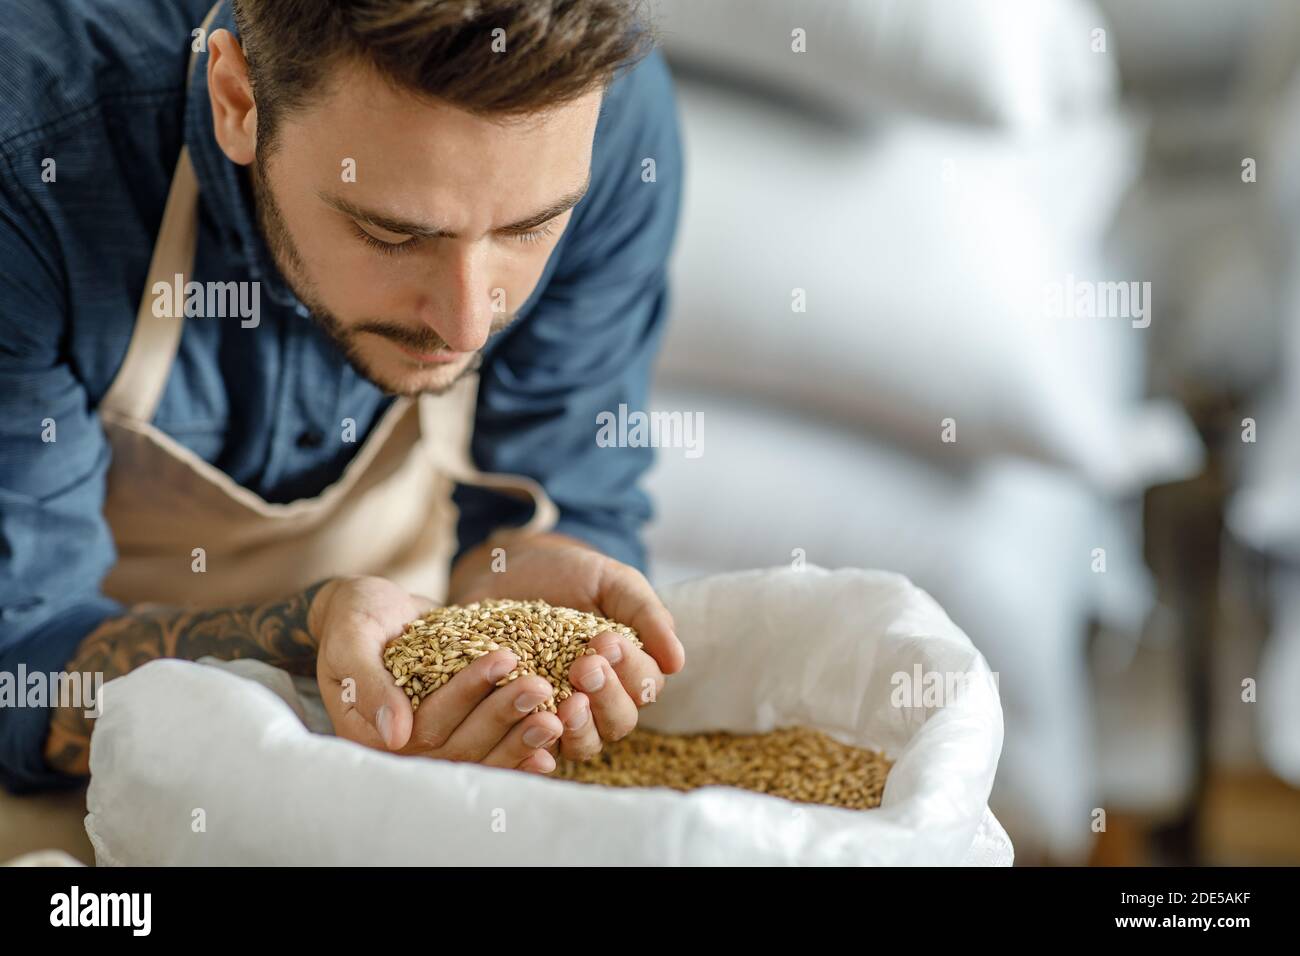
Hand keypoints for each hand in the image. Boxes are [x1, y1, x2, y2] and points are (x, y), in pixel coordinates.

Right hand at [310, 576, 563, 772]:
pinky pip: (492, 750)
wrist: (372, 614)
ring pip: (482, 754)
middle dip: (504, 715)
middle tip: (541, 687)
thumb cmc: (355, 618)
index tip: (504, 660)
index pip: (427, 723)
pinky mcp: (458, 733)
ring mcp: (433, 745)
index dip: (467, 694)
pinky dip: (522, 748)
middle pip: (460, 745)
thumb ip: (368, 684)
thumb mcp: (352, 639)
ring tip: (558, 715)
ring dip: (521, 738)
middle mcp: (405, 749)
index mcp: (372, 733)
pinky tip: (556, 740)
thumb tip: (396, 736)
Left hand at [448, 534, 685, 762]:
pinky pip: (535, 747)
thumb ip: (647, 615)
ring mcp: (563, 715)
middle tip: (585, 667)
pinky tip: (532, 724)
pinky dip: (537, 744)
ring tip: (568, 704)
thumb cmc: (569, 575)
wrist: (509, 570)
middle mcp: (602, 699)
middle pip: (620, 720)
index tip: (606, 641)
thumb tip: (678, 661)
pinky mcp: (523, 722)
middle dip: (608, 697)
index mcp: (631, 668)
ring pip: (586, 744)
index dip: (631, 669)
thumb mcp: (612, 582)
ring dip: (581, 729)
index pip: (647, 685)